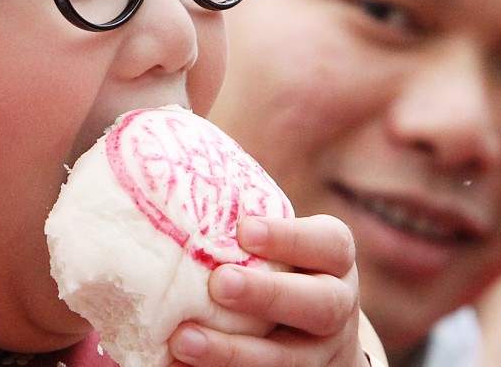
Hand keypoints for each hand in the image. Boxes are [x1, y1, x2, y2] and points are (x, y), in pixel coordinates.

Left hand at [168, 214, 368, 366]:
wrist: (312, 340)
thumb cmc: (274, 267)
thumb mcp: (273, 242)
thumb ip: (239, 215)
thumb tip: (165, 155)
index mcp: (332, 261)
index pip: (329, 244)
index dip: (290, 237)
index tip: (243, 229)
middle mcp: (336, 307)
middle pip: (320, 304)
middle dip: (268, 294)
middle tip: (220, 283)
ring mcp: (319, 355)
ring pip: (287, 359)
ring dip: (233, 351)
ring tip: (183, 340)